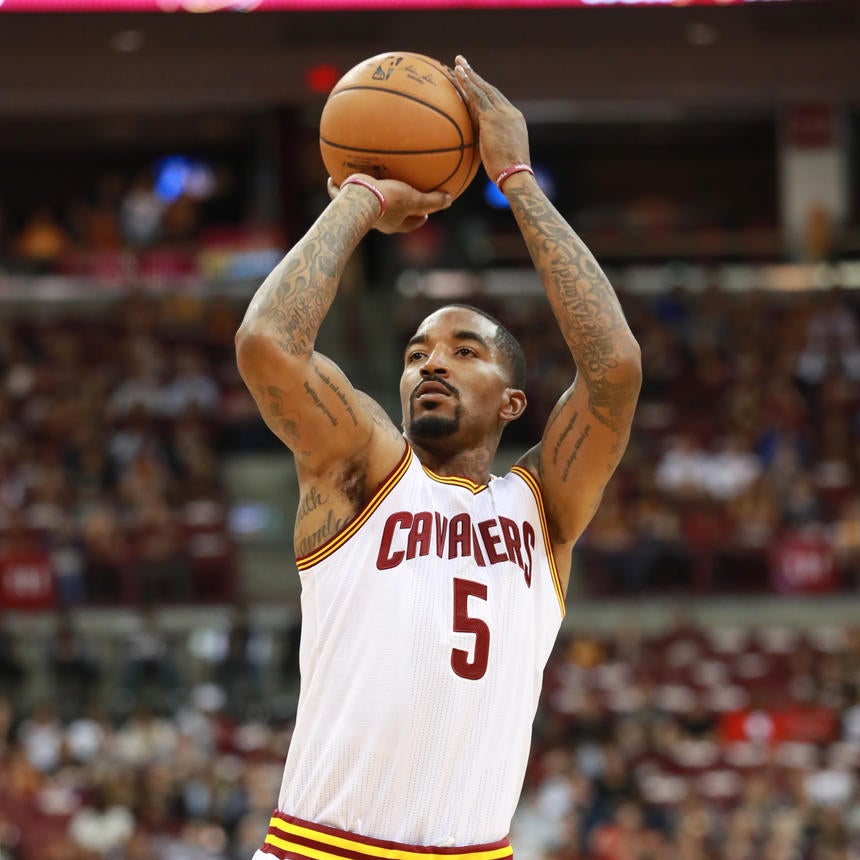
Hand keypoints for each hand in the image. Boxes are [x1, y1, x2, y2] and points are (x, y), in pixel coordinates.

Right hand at [327, 175, 450, 234]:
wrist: (359, 200)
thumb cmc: (388, 202)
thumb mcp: (414, 200)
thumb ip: (431, 201)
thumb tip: (449, 199)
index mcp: (393, 223)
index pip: (410, 225)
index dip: (418, 221)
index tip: (425, 216)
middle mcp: (376, 221)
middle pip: (388, 217)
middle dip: (394, 210)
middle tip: (400, 199)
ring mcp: (360, 213)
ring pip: (364, 206)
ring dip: (367, 199)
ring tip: (367, 186)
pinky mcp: (344, 203)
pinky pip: (340, 193)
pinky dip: (336, 187)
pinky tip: (332, 177)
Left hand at [453, 55, 530, 183]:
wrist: (516, 175)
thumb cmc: (508, 175)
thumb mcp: (501, 156)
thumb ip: (490, 146)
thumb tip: (479, 151)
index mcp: (515, 121)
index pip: (497, 102)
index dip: (485, 91)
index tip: (476, 84)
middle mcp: (510, 112)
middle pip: (491, 90)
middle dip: (476, 77)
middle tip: (463, 64)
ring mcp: (502, 113)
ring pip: (483, 89)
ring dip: (470, 75)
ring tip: (458, 63)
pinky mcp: (492, 117)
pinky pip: (477, 96)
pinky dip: (467, 83)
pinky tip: (458, 74)